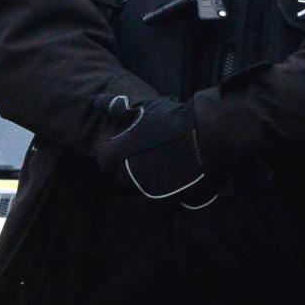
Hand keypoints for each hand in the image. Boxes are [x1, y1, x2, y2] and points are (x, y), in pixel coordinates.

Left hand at [93, 94, 215, 205]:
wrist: (207, 136)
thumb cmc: (173, 119)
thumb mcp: (143, 107)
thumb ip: (117, 106)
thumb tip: (97, 102)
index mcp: (119, 153)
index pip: (104, 159)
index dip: (114, 153)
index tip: (127, 147)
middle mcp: (129, 175)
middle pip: (122, 176)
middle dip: (130, 168)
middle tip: (148, 155)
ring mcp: (148, 190)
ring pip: (140, 190)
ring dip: (147, 181)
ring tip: (164, 167)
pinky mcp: (167, 202)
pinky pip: (158, 203)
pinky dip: (164, 195)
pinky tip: (175, 181)